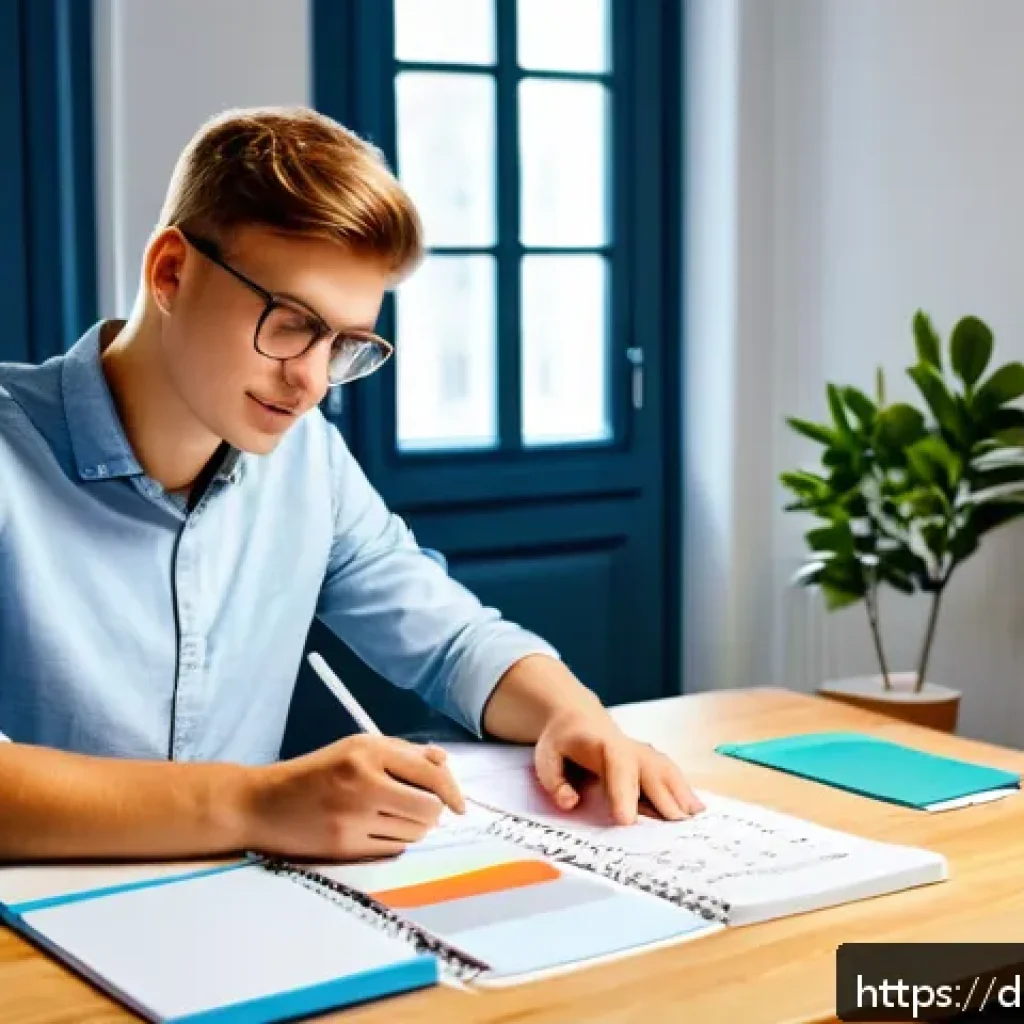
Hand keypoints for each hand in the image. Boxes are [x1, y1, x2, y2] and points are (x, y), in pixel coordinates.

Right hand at [245, 734, 465, 860]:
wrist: (263, 803)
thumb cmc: (316, 772)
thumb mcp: (357, 747)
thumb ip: (404, 752)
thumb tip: (444, 762)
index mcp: (368, 751)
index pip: (430, 772)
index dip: (452, 790)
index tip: (458, 804)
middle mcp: (363, 782)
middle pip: (429, 808)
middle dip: (433, 812)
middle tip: (420, 809)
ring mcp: (353, 817)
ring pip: (415, 832)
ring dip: (414, 828)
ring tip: (392, 817)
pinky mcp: (344, 846)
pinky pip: (393, 849)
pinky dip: (394, 841)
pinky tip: (375, 830)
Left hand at [533, 708, 703, 825]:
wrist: (578, 719)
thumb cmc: (562, 742)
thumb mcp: (546, 758)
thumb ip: (555, 782)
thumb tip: (571, 802)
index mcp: (601, 744)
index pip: (617, 764)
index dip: (623, 790)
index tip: (626, 820)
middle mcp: (629, 747)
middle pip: (649, 769)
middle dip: (662, 797)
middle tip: (674, 827)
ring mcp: (643, 753)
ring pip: (666, 770)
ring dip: (681, 793)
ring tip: (694, 818)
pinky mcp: (651, 762)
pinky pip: (671, 774)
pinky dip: (685, 790)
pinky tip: (697, 809)